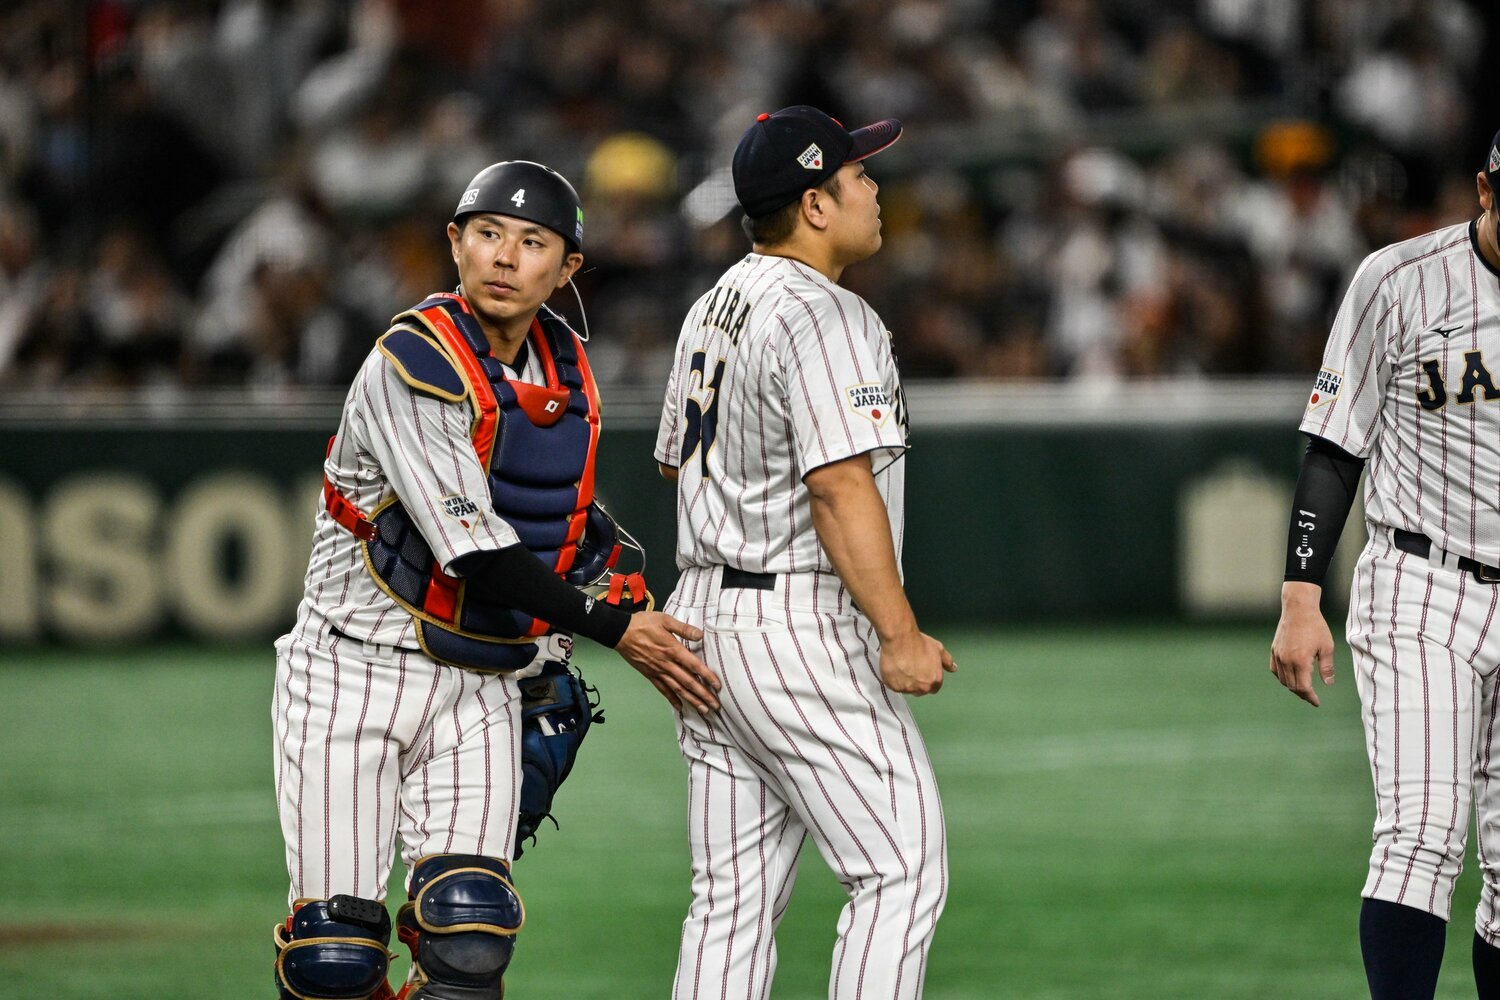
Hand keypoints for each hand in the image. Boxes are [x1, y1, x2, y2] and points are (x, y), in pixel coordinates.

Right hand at [614, 611, 720, 712]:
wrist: (621, 632)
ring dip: (691, 700)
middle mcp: (666, 663)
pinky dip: (672, 699)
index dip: (707, 676)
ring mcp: (658, 671)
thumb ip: (684, 628)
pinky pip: (662, 689)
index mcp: (672, 649)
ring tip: (703, 710)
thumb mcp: (665, 620)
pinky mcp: (650, 675)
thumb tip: (700, 635)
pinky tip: (680, 707)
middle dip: (703, 695)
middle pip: (688, 682)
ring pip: (677, 689)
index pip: (694, 666)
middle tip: (715, 706)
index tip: (717, 686)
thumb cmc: (643, 624)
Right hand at [879, 629, 954, 695]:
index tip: (922, 673)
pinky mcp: (894, 686)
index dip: (927, 680)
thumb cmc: (919, 643)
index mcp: (935, 680)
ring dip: (904, 681)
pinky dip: (893, 680)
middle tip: (911, 668)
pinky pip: (893, 686)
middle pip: (919, 690)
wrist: (901, 639)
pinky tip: (894, 669)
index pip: (933, 688)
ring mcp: (907, 688)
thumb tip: (953, 668)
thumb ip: (947, 661)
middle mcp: (922, 687)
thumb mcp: (938, 649)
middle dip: (916, 682)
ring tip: (902, 667)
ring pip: (906, 689)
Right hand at [1270, 581, 1335, 706]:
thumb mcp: (1327, 647)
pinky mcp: (1274, 650)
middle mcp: (1287, 661)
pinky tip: (1290, 677)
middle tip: (1312, 697)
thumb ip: (1327, 667)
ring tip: (1303, 688)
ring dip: (1292, 687)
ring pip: (1283, 680)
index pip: (1303, 687)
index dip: (1310, 697)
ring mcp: (1278, 656)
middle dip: (1303, 694)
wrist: (1298, 609)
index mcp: (1301, 661)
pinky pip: (1275, 670)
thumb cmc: (1315, 626)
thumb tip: (1328, 684)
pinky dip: (1282, 677)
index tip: (1317, 702)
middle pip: (1292, 686)